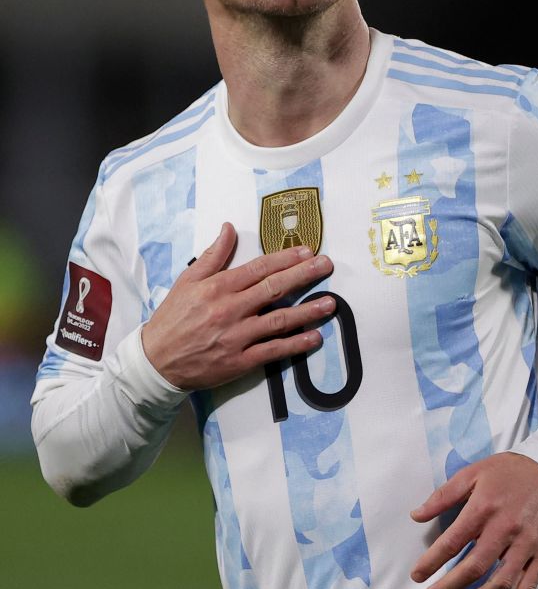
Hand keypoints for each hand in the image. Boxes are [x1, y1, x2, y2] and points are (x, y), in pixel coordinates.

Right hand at [141, 222, 334, 389]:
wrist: (156, 361)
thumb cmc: (173, 317)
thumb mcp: (188, 280)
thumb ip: (213, 255)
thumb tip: (229, 227)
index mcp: (219, 287)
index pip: (259, 268)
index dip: (285, 258)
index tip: (307, 251)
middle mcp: (231, 309)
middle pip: (275, 288)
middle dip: (304, 275)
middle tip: (326, 266)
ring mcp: (237, 336)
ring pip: (279, 320)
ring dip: (308, 311)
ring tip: (331, 304)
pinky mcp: (240, 361)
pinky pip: (273, 351)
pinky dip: (295, 344)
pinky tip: (314, 337)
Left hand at [410, 452, 537, 588]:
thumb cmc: (505, 472)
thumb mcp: (471, 473)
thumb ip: (443, 496)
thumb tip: (416, 515)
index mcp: (484, 507)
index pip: (453, 541)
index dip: (432, 561)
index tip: (417, 575)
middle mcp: (505, 529)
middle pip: (475, 567)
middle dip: (449, 587)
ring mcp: (526, 544)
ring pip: (501, 583)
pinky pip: (527, 585)